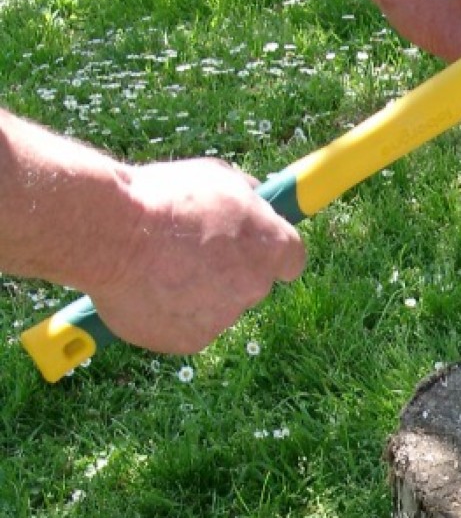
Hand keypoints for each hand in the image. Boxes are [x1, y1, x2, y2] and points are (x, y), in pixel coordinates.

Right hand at [89, 158, 305, 353]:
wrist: (112, 234)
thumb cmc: (165, 198)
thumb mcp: (217, 177)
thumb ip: (246, 195)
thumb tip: (254, 198)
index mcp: (272, 246)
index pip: (292, 260)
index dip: (270, 254)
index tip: (253, 249)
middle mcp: (256, 287)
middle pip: (251, 284)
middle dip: (228, 272)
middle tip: (189, 252)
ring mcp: (224, 318)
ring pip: (216, 307)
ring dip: (196, 293)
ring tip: (158, 267)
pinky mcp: (191, 340)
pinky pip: (186, 327)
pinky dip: (170, 314)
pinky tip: (147, 289)